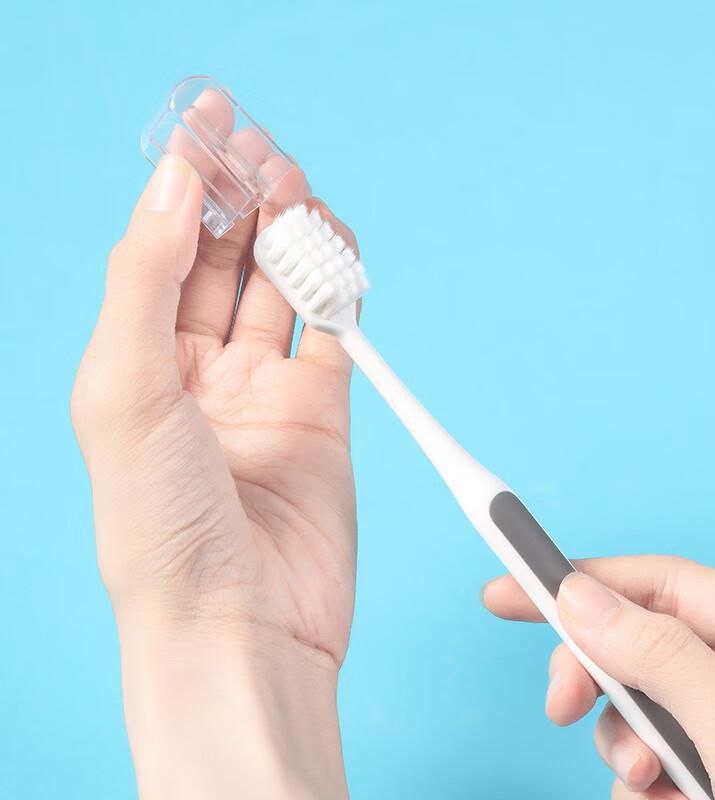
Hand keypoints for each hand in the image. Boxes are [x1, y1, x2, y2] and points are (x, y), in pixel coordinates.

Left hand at [72, 153, 356, 797]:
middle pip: (223, 260)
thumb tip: (172, 186)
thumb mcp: (124, 390)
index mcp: (138, 363)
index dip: (181, 184)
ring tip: (299, 191)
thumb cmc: (160, 530)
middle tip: (265, 153)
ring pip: (281, 288)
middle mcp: (199, 374)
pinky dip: (340, 291)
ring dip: (291, 235)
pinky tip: (337, 256)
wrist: (240, 627)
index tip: (208, 125)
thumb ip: (146, 282)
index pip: (160, 250)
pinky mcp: (324, 415)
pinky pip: (335, 335)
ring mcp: (265, 392)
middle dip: (241, 200)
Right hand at [482, 557, 714, 798]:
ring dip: (623, 743)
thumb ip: (665, 659)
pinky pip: (657, 759)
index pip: (664, 584)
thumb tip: (583, 596)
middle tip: (558, 706)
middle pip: (645, 641)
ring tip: (641, 786)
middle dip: (596, 673)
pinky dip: (641, 784)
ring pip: (645, 705)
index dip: (585, 579)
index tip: (512, 590)